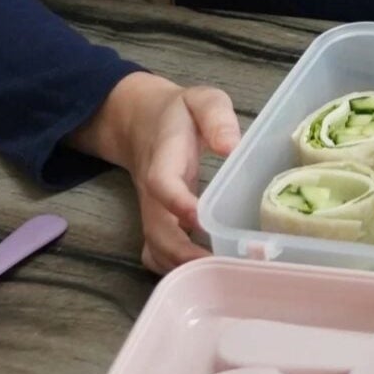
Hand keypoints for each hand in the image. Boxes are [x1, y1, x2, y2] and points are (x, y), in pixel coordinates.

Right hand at [84, 72, 240, 272]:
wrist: (142, 121)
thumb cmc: (181, 113)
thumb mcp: (201, 100)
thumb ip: (216, 117)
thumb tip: (231, 146)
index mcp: (163, 158)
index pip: (162, 185)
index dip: (178, 204)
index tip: (200, 219)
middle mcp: (153, 192)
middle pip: (156, 231)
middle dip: (184, 253)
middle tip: (224, 265)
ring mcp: (153, 211)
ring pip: (155, 249)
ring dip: (182, 267)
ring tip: (222, 274)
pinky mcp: (158, 222)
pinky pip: (157, 254)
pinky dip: (175, 269)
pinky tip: (207, 272)